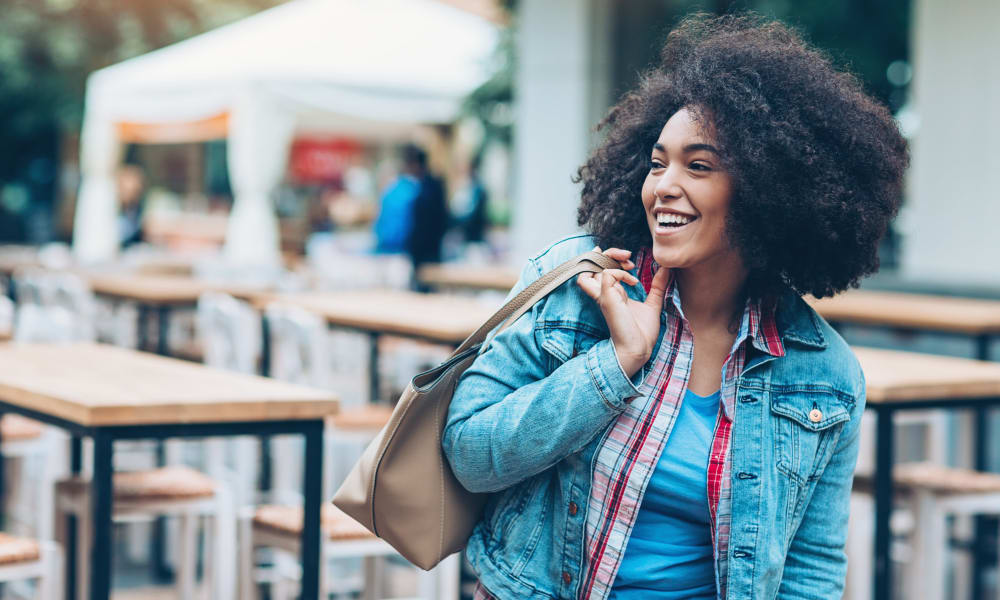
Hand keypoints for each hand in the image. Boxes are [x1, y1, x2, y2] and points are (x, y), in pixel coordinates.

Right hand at [576, 246, 670, 377]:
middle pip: (592, 263)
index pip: (600, 268)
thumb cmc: (642, 332)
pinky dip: (620, 273)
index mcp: (612, 293)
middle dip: (610, 253)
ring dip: (610, 259)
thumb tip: (666, 269)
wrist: (639, 349)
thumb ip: (657, 286)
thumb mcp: (653, 304)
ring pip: (592, 266)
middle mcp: (605, 292)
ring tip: (628, 263)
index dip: (611, 258)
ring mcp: (604, 295)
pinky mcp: (607, 299)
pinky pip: (607, 275)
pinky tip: (633, 282)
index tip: (630, 262)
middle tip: (628, 256)